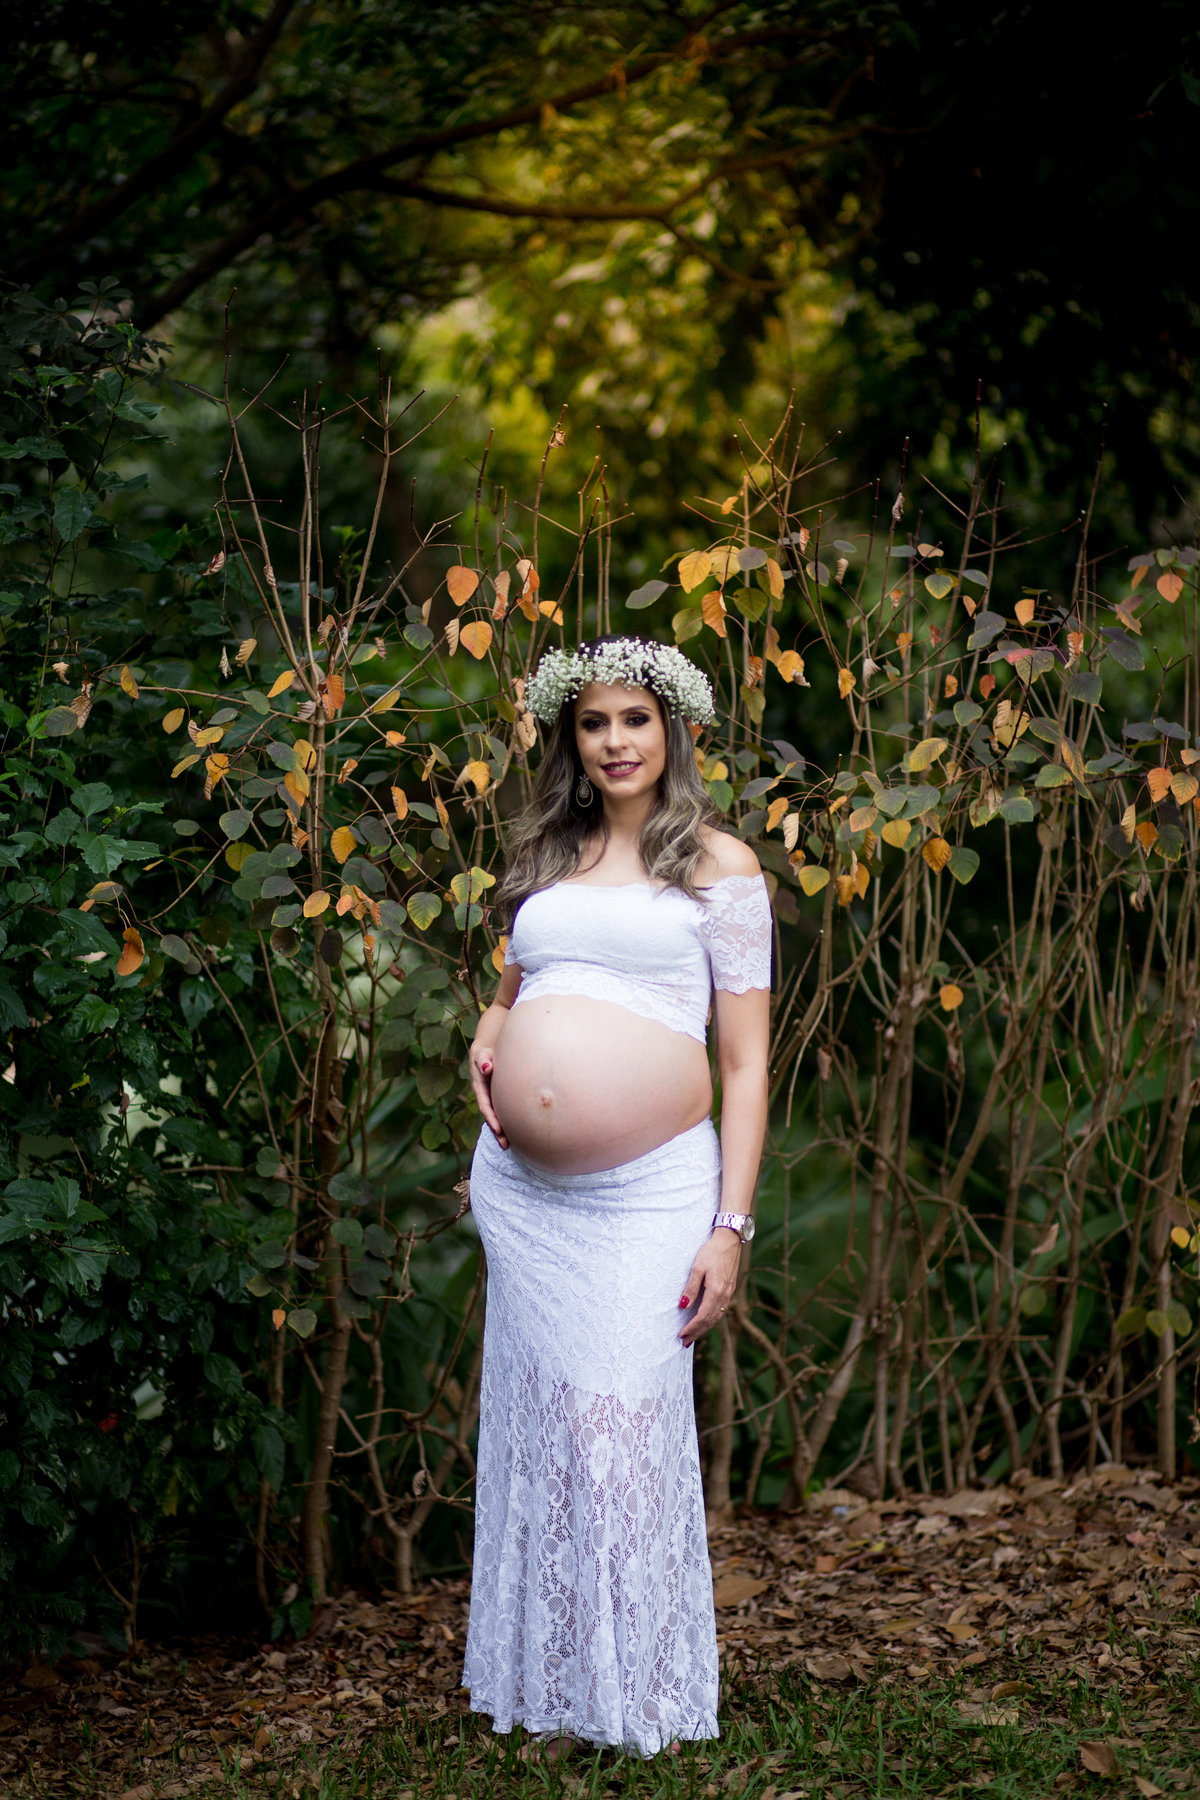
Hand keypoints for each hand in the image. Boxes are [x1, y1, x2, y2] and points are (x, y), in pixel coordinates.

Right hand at [469, 1041, 507, 1146]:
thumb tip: (487, 1067)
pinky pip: (503, 1113)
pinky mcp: (499, 1100)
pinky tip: (517, 1134)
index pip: (485, 1105)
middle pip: (490, 1116)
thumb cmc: (486, 1054)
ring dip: (501, 1132)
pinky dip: (508, 1124)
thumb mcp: (482, 1054)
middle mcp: (485, 1096)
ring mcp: (492, 1099)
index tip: (498, 1129)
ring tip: (508, 1146)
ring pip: (496, 1118)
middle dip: (496, 1131)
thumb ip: (483, 1060)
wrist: (487, 1053)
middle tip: (504, 1144)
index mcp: (480, 1088)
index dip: (491, 1117)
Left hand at [677, 1227, 740, 1345]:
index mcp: (716, 1291)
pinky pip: (721, 1310)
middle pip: (710, 1320)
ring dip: (705, 1328)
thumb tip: (683, 1306)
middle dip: (697, 1332)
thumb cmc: (712, 1251)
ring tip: (694, 1336)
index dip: (692, 1327)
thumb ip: (691, 1288)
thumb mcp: (697, 1267)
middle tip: (685, 1342)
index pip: (702, 1316)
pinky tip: (707, 1322)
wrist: (730, 1240)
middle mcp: (724, 1295)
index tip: (682, 1334)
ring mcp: (729, 1293)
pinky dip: (712, 1320)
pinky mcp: (730, 1290)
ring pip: (716, 1317)